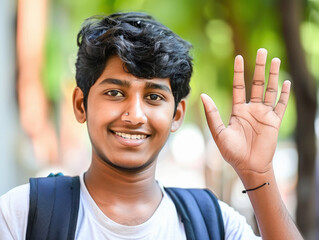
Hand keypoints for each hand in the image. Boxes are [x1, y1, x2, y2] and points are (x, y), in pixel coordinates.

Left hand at [201, 48, 289, 174]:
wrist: (247, 166)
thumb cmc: (231, 152)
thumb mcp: (218, 132)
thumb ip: (212, 114)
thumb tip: (203, 95)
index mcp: (238, 110)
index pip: (239, 86)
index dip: (239, 72)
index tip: (239, 57)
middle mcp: (252, 109)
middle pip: (257, 84)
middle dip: (259, 67)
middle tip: (261, 51)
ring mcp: (264, 115)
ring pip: (270, 91)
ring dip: (274, 76)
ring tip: (275, 60)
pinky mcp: (274, 122)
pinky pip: (281, 106)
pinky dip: (284, 94)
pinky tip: (286, 82)